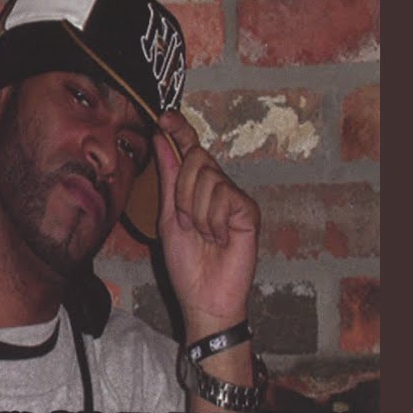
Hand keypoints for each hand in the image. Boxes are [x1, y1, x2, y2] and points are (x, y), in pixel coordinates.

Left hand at [153, 110, 260, 334]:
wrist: (203, 297)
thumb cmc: (187, 263)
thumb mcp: (169, 216)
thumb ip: (169, 177)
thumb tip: (163, 138)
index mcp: (196, 188)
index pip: (190, 149)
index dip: (180, 130)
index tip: (164, 115)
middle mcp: (218, 188)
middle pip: (197, 158)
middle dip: (183, 191)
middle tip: (187, 222)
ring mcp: (235, 198)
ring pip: (208, 178)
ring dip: (196, 210)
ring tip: (205, 235)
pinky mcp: (249, 211)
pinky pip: (224, 197)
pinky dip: (213, 219)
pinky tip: (219, 238)